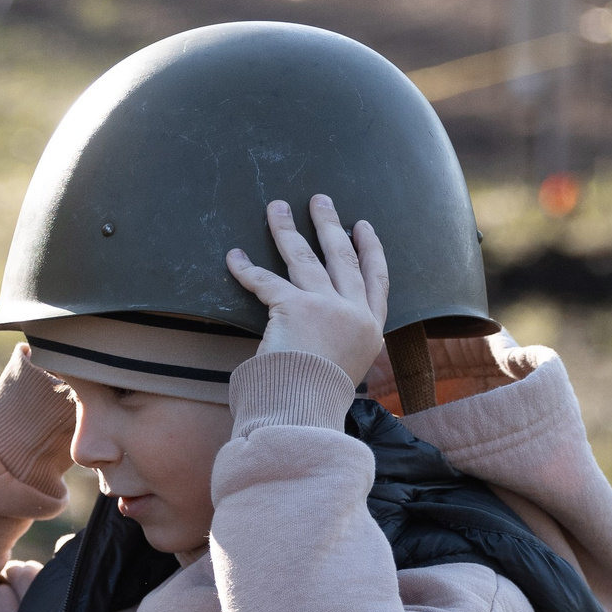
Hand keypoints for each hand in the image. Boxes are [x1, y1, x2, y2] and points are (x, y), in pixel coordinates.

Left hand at [225, 195, 388, 383]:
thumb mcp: (347, 371)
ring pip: (304, 257)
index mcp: (371, 330)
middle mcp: (353, 313)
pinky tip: (234, 256)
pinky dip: (246, 269)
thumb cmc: (319, 399)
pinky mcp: (295, 307)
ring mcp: (326, 307)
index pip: (378, 280)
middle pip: (342, 257)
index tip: (364, 227)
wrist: (305, 412)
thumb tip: (333, 338)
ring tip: (276, 208)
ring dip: (287, 229)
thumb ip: (344, 346)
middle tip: (320, 200)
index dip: (372, 250)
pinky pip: (265, 281)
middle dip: (330, 225)